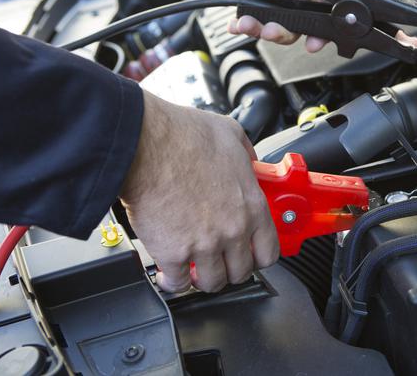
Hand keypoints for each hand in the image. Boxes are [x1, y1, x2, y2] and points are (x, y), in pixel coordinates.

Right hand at [120, 92, 278, 291]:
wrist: (145, 144)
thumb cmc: (183, 136)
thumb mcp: (231, 134)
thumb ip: (246, 153)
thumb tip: (249, 160)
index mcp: (251, 205)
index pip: (270, 251)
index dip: (259, 257)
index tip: (250, 255)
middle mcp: (232, 229)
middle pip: (241, 272)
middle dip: (230, 269)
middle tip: (219, 260)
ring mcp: (204, 244)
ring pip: (212, 283)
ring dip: (203, 278)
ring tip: (194, 268)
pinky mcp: (173, 253)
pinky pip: (178, 283)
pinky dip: (172, 282)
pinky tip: (168, 273)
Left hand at [183, 0, 330, 52]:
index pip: (324, 3)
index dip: (322, 26)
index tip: (315, 41)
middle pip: (300, 21)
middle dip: (286, 31)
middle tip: (272, 31)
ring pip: (278, 23)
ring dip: (263, 29)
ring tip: (248, 25)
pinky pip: (256, 17)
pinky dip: (245, 24)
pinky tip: (237, 24)